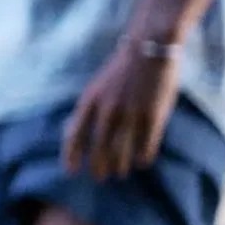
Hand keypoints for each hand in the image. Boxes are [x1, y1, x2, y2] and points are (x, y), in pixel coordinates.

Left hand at [63, 41, 181, 180]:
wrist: (150, 46)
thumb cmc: (122, 69)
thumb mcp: (97, 86)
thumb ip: (90, 107)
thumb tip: (76, 130)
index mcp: (90, 100)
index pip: (75, 134)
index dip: (71, 155)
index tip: (70, 171)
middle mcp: (108, 109)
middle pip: (99, 147)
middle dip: (98, 165)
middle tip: (100, 178)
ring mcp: (131, 112)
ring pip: (122, 149)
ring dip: (120, 165)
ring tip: (120, 173)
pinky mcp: (153, 114)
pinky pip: (146, 143)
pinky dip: (143, 155)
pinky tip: (142, 162)